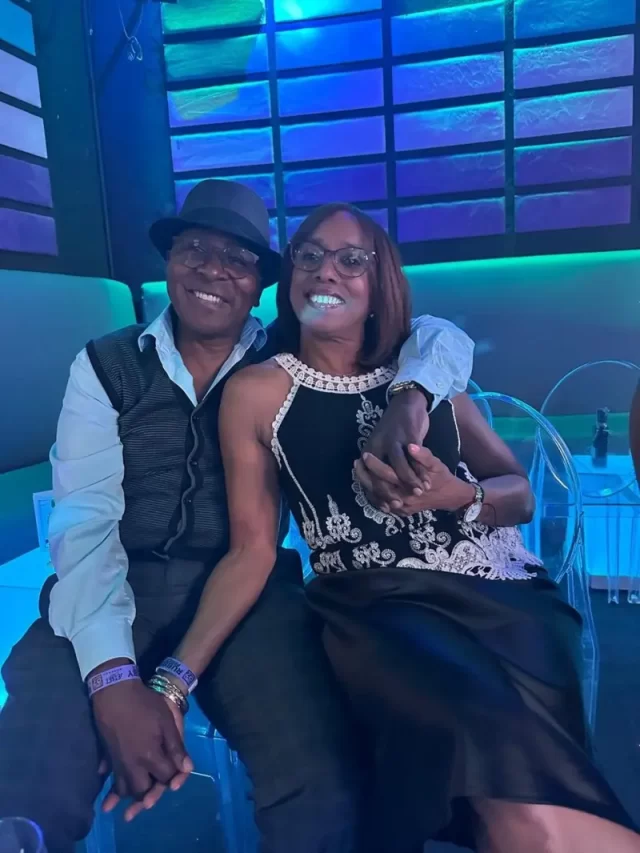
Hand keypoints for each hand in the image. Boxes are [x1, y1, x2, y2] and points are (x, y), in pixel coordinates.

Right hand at [92, 679, 192, 819]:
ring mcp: (118, 762)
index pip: (164, 778)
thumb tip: (187, 769)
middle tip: (156, 787)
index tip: (176, 770)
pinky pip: (111, 778)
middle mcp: (132, 765)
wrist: (116, 692)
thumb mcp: (166, 722)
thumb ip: (176, 748)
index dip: (173, 776)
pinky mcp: (108, 757)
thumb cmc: (145, 704)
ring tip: (138, 793)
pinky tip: (115, 789)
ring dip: (132, 792)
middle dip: (150, 792)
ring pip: (124, 789)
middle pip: (142, 790)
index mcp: (149, 757)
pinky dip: (114, 785)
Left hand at [356, 446, 473, 515]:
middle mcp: (404, 499)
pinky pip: (383, 504)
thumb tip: (411, 446)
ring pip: (378, 498)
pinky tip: (367, 483)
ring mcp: (402, 507)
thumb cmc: (443, 477)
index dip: (374, 465)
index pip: (386, 475)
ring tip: (359, 471)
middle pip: (378, 488)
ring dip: (366, 485)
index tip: (365, 455)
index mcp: (410, 486)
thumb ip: (423, 456)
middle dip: (365, 476)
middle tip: (356, 463)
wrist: (452, 497)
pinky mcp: (402, 511)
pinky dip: (373, 494)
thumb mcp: (437, 464)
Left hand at [362, 390, 429, 503]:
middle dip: (392, 492)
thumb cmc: (395, 429)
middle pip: (382, 475)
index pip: (369, 477)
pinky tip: (425, 480)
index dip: (377, 494)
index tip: (387, 506)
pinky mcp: (410, 434)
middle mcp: (378, 445)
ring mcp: (394, 439)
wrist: (408, 403)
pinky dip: (420, 470)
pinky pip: (415, 457)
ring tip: (418, 492)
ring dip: (410, 482)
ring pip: (399, 467)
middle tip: (400, 503)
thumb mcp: (382, 445)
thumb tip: (373, 488)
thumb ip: (378, 464)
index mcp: (370, 449)